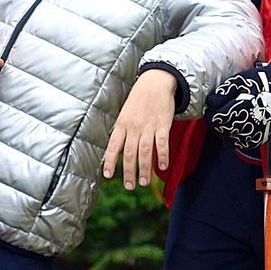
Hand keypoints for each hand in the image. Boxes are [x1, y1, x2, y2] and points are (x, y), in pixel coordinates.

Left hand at [103, 67, 181, 187]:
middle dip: (128, 172)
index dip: (110, 161)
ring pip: (145, 151)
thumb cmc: (138, 100)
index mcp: (121, 125)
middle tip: (129, 186)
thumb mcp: (124, 113)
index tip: (107, 175)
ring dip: (144, 169)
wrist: (155, 83)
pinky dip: (162, 156)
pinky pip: (162, 143)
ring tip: (144, 183)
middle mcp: (133, 127)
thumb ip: (122, 131)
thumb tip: (117, 150)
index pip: (113, 146)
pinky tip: (162, 167)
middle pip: (129, 153)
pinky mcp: (163, 125)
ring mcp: (148, 126)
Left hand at [205, 62, 270, 151]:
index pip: (216, 119)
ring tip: (230, 121)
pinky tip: (238, 130)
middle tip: (221, 115)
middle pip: (222, 129)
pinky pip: (244, 144)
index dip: (210, 115)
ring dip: (227, 131)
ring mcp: (256, 131)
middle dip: (218, 123)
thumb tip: (210, 103)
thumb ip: (222, 93)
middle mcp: (250, 121)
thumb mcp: (237, 81)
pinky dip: (238, 139)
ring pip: (231, 139)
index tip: (210, 111)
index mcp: (242, 107)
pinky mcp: (261, 137)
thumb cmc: (256, 83)